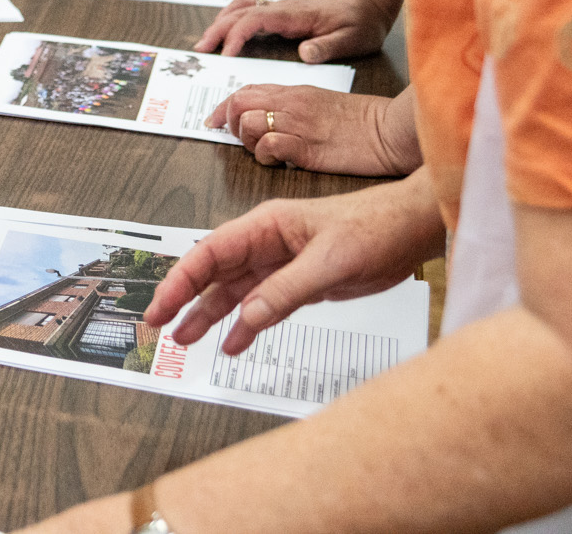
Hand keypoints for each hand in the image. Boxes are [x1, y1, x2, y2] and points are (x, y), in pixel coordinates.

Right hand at [142, 174, 444, 355]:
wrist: (412, 231)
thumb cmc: (374, 228)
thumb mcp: (330, 262)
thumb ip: (287, 290)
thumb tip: (248, 317)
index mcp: (265, 226)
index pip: (209, 253)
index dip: (180, 280)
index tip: (161, 306)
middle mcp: (266, 244)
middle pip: (214, 273)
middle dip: (185, 299)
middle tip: (160, 327)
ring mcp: (281, 264)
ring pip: (235, 292)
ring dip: (210, 315)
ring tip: (186, 340)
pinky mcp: (300, 283)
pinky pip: (263, 306)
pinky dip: (247, 325)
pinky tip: (233, 344)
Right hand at [195, 0, 391, 60]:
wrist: (365, 5)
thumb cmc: (358, 23)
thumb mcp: (350, 39)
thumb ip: (326, 47)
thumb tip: (304, 54)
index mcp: (292, 14)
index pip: (254, 19)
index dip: (236, 36)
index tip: (226, 55)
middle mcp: (280, 8)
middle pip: (238, 13)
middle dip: (217, 30)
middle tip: (200, 50)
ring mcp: (278, 9)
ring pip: (239, 8)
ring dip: (220, 23)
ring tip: (206, 42)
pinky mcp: (279, 14)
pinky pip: (247, 12)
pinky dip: (230, 20)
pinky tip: (225, 33)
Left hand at [206, 85, 420, 176]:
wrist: (393, 131)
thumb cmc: (363, 122)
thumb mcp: (322, 104)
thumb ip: (293, 106)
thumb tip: (266, 116)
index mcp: (294, 91)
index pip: (244, 90)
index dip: (224, 107)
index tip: (214, 121)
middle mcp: (291, 104)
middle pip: (238, 103)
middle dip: (229, 122)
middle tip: (240, 140)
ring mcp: (298, 124)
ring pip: (247, 123)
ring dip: (247, 141)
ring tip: (265, 152)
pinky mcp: (307, 148)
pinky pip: (268, 145)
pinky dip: (265, 155)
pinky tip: (278, 161)